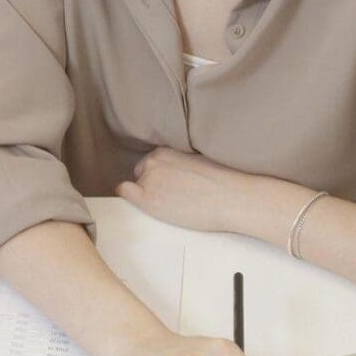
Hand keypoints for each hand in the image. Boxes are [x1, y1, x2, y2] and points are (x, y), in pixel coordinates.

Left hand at [117, 148, 264, 234]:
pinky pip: (124, 192)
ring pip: (137, 186)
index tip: (169, 185)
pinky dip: (130, 197)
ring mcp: (148, 179)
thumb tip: (175, 172)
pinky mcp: (147, 198)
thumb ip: (179, 161)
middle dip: (152, 185)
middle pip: (142, 174)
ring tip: (171, 205)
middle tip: (172, 197)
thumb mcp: (197, 160)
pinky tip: (146, 205)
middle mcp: (153, 161)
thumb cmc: (223, 182)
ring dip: (148, 195)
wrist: (231, 197)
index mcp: (166, 150)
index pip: (151, 163)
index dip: (159, 175)